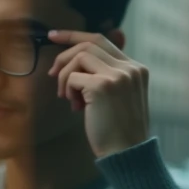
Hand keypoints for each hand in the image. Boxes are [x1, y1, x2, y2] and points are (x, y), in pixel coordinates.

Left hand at [47, 30, 148, 157]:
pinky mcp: (103, 85)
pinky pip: (73, 77)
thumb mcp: (118, 96)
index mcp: (136, 68)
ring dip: (65, 77)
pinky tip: (76, 107)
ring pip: (79, 57)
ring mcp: (119, 75)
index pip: (102, 40)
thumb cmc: (118, 129)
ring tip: (69, 98)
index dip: (75, 35)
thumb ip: (105, 75)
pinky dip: (68, 90)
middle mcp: (130, 68)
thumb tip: (74, 60)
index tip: (53, 36)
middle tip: (52, 74)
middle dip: (64, 55)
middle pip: (89, 44)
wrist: (127, 153)